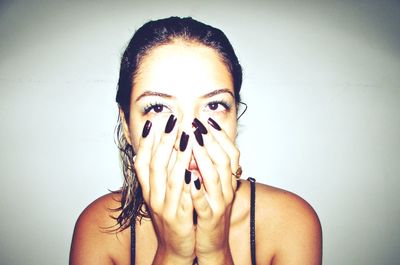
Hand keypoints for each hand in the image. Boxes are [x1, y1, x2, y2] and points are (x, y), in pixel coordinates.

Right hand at [134, 115, 195, 263]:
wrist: (175, 247)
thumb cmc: (170, 214)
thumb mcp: (160, 193)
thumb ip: (159, 173)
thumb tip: (152, 149)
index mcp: (149, 190)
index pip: (142, 163)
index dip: (145, 143)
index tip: (152, 123)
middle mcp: (154, 198)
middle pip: (156, 167)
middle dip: (163, 142)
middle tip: (172, 122)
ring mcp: (166, 209)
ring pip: (171, 181)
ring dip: (178, 158)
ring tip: (186, 139)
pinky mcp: (180, 220)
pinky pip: (184, 201)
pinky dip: (188, 187)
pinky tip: (194, 172)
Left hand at [190, 118, 239, 263]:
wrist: (213, 243)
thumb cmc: (209, 210)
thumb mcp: (211, 185)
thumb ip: (206, 166)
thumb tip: (194, 142)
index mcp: (228, 180)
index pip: (231, 153)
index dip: (220, 135)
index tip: (207, 119)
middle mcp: (227, 189)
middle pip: (224, 160)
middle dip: (210, 140)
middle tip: (197, 123)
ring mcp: (220, 204)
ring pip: (215, 178)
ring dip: (204, 158)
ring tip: (194, 141)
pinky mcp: (210, 219)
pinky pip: (204, 204)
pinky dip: (198, 190)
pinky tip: (189, 177)